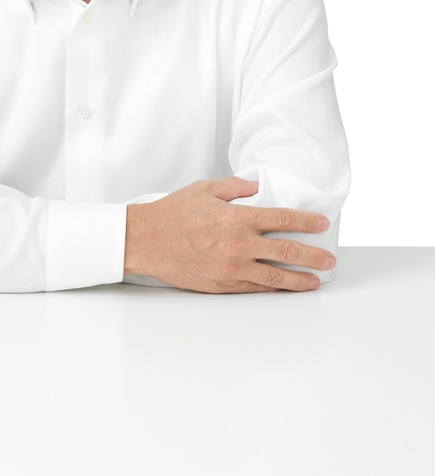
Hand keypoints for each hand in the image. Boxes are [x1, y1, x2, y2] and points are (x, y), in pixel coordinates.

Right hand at [123, 176, 334, 292]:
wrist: (146, 241)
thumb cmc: (172, 214)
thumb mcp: (204, 189)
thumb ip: (235, 187)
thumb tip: (256, 186)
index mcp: (237, 218)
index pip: (282, 219)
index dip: (305, 221)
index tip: (321, 224)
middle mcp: (239, 245)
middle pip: (287, 251)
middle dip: (313, 256)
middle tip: (329, 259)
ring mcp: (232, 268)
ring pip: (276, 277)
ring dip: (300, 279)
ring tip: (315, 280)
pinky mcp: (222, 285)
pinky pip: (254, 289)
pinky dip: (273, 289)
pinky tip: (283, 289)